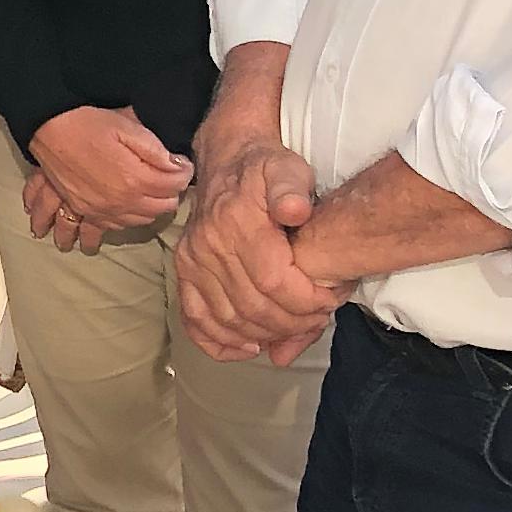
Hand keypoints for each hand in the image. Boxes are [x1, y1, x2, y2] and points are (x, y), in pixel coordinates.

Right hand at [27, 105, 192, 242]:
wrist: (50, 131)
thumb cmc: (90, 125)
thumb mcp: (129, 127)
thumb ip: (157, 150)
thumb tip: (178, 166)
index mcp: (136, 179)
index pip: (177, 185)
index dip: (184, 172)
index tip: (182, 162)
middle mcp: (123, 202)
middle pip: (163, 207)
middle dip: (171, 191)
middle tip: (169, 175)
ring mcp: (104, 211)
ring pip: (143, 220)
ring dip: (152, 206)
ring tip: (152, 190)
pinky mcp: (87, 212)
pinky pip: (116, 226)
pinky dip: (129, 218)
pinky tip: (129, 207)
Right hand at [176, 126, 333, 361]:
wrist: (227, 163)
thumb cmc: (265, 170)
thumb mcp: (287, 168)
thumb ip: (293, 188)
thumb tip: (296, 210)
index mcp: (235, 222)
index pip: (274, 283)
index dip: (305, 303)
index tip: (328, 300)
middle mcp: (207, 247)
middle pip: (253, 308)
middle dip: (293, 323)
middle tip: (317, 318)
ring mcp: (191, 264)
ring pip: (229, 321)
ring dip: (266, 336)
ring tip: (293, 329)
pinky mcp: (184, 276)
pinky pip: (196, 321)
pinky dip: (221, 343)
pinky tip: (248, 347)